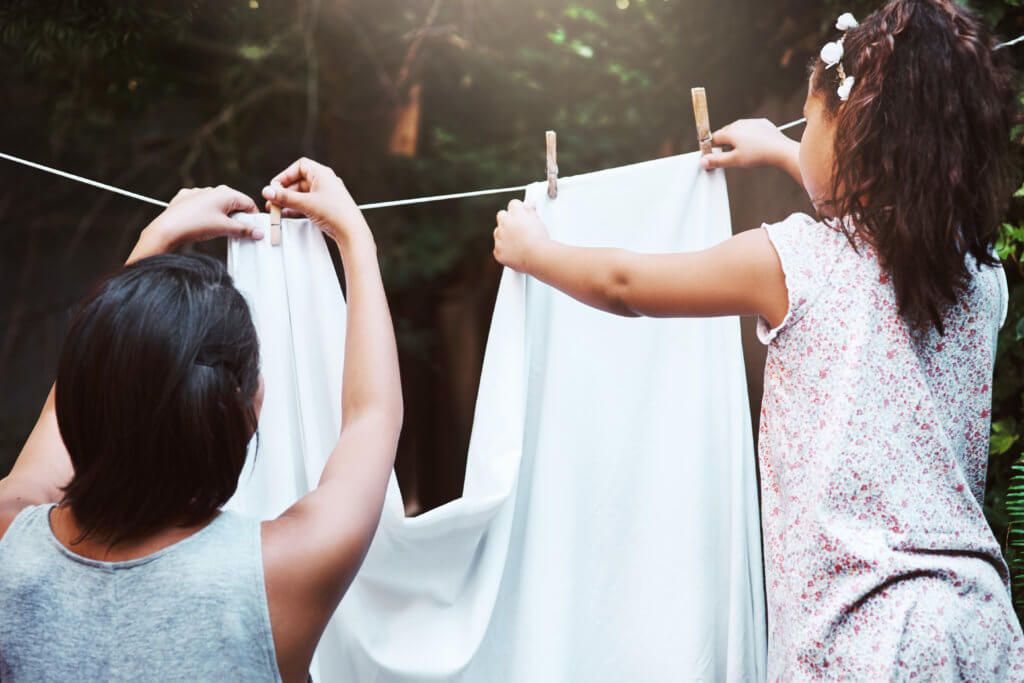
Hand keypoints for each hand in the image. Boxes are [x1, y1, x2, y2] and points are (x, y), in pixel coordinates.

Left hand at [129, 185, 259, 261]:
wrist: (167, 228)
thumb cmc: (195, 225)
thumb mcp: (225, 229)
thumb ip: (244, 230)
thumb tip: (258, 232)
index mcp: (225, 193)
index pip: (248, 203)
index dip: (254, 217)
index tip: (255, 229)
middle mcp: (212, 190)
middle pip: (234, 203)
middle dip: (238, 217)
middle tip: (238, 232)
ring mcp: (198, 193)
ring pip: (218, 204)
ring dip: (223, 216)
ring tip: (219, 230)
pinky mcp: (186, 199)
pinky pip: (203, 206)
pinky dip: (207, 214)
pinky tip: (203, 224)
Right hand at [261, 157, 368, 243]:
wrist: (352, 232)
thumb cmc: (336, 213)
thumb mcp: (306, 203)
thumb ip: (285, 197)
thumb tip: (268, 191)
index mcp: (322, 174)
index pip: (299, 166)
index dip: (285, 175)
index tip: (275, 186)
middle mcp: (324, 182)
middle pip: (298, 182)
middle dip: (283, 192)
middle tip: (272, 201)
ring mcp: (325, 195)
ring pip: (301, 194)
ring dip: (288, 201)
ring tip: (276, 210)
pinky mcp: (324, 207)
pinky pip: (306, 204)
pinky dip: (295, 208)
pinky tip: (286, 215)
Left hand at [493, 199, 548, 272]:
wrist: (536, 256)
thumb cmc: (539, 239)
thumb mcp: (538, 221)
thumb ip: (531, 210)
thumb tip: (530, 203)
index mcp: (515, 212)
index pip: (513, 204)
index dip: (519, 210)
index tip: (522, 215)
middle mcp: (505, 222)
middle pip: (501, 215)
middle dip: (507, 219)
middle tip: (518, 228)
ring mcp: (499, 237)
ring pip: (498, 232)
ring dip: (504, 235)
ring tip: (518, 242)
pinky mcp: (498, 250)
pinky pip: (498, 248)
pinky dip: (504, 250)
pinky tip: (515, 253)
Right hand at [700, 118, 795, 170]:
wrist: (781, 150)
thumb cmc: (759, 155)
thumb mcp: (734, 161)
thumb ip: (717, 161)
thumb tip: (703, 161)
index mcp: (730, 131)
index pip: (713, 138)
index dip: (712, 148)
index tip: (715, 156)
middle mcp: (739, 123)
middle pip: (725, 133)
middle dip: (724, 144)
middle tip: (731, 157)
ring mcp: (751, 122)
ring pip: (737, 131)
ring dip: (736, 140)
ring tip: (744, 152)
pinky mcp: (762, 123)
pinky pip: (750, 129)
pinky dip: (749, 136)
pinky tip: (754, 146)